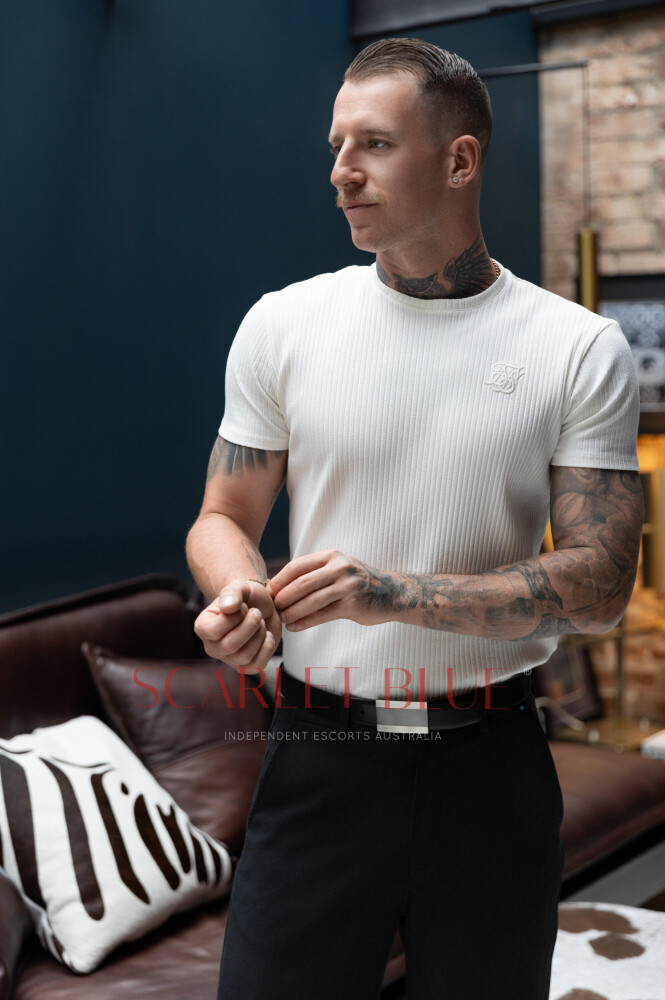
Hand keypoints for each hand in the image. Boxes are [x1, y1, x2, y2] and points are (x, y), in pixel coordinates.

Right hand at [194, 580, 281, 673]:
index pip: (213, 631)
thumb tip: (228, 607)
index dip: (233, 618)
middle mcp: (212, 646)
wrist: (262, 606)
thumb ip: (231, 592)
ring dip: (258, 635)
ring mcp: (229, 659)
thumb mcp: (238, 587)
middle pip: (229, 646)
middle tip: (256, 613)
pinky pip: (256, 666)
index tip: (243, 606)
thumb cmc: (246, 598)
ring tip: (260, 623)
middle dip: (249, 626)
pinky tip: (266, 635)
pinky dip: (267, 648)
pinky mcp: (246, 666)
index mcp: (203, 627)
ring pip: (244, 656)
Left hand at [268, 550, 401, 630]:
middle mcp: (339, 567)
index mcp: (331, 556)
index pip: (297, 566)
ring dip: (292, 612)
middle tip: (272, 608)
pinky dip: (305, 622)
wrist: (391, 593)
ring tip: (282, 619)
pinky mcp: (353, 604)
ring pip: (311, 600)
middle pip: (301, 583)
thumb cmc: (356, 582)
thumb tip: (278, 585)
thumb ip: (314, 573)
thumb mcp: (337, 568)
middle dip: (283, 597)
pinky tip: (295, 627)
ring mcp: (347, 586)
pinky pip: (322, 614)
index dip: (280, 579)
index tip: (268, 591)